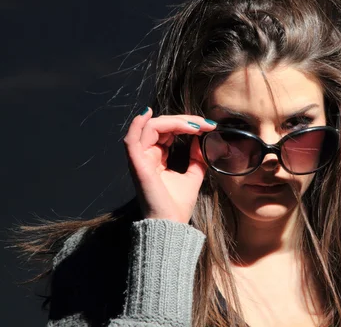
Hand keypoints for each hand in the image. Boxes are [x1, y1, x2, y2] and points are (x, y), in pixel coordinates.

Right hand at [123, 108, 216, 222]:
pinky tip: (149, 113)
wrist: (170, 226)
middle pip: (161, 125)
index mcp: (157, 158)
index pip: (168, 130)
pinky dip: (137, 124)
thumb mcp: (193, 176)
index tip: (209, 126)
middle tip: (205, 124)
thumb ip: (197, 158)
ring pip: (150, 127)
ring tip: (194, 125)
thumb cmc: (177, 206)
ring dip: (173, 121)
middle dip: (184, 120)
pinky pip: (131, 139)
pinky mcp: (137, 164)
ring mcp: (140, 159)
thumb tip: (203, 139)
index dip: (187, 124)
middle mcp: (146, 155)